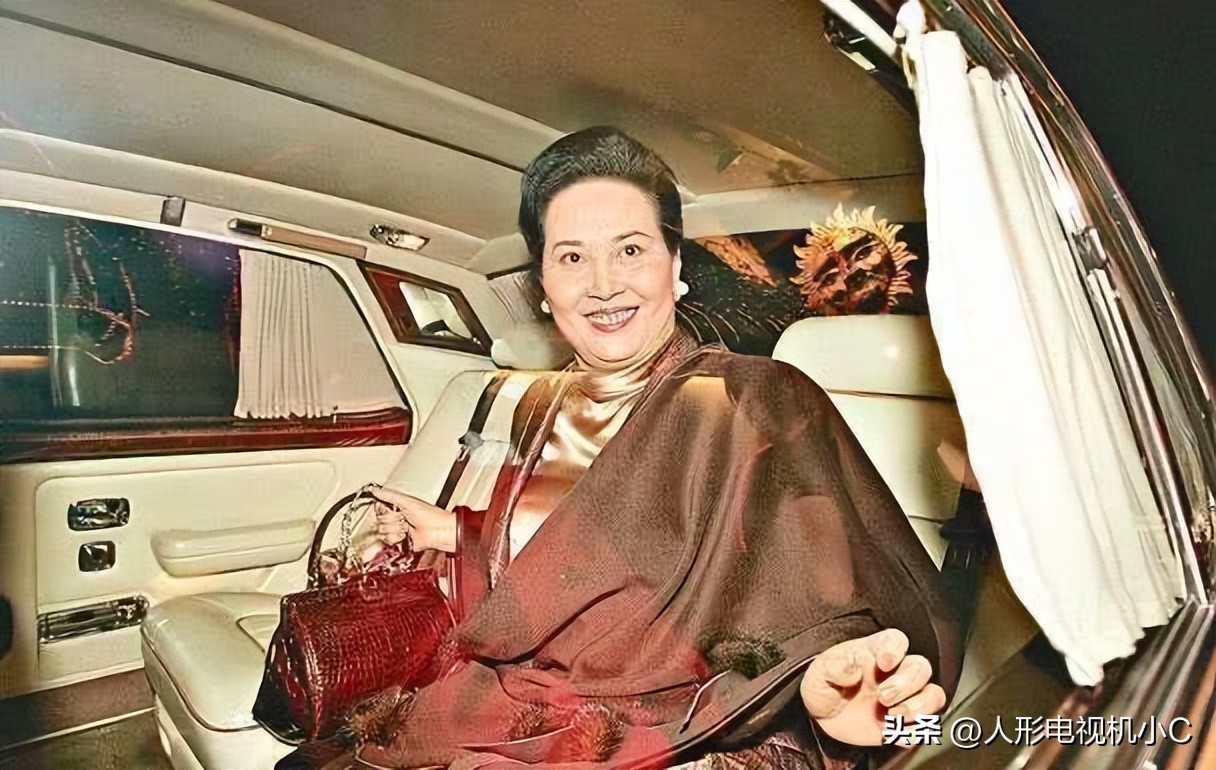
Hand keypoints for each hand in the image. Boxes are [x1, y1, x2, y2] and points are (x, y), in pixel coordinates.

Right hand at [368, 485, 457, 552]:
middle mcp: (395, 520)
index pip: (378, 509)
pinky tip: (405, 536)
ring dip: (395, 529)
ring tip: (406, 528)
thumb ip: (389, 495)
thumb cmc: (430, 516)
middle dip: (392, 519)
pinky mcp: (398, 544)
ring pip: (382, 531)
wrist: (438, 531)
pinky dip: (396, 538)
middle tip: (404, 519)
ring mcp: (396, 532)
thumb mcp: (407, 501)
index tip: (393, 509)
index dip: (383, 510)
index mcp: (396, 508)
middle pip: (379, 520)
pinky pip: (387, 541)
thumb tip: (375, 490)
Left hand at [800, 628, 945, 745]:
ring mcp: (904, 697)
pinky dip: (914, 731)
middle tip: (883, 697)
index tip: (883, 662)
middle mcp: (895, 672)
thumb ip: (834, 667)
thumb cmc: (824, 688)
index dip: (895, 649)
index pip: (896, 640)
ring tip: (893, 717)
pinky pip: (926, 726)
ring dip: (919, 708)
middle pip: (921, 667)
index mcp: (874, 652)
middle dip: (906, 684)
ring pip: (934, 695)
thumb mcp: (819, 674)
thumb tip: (853, 666)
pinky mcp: (906, 722)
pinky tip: (892, 733)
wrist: (824, 719)